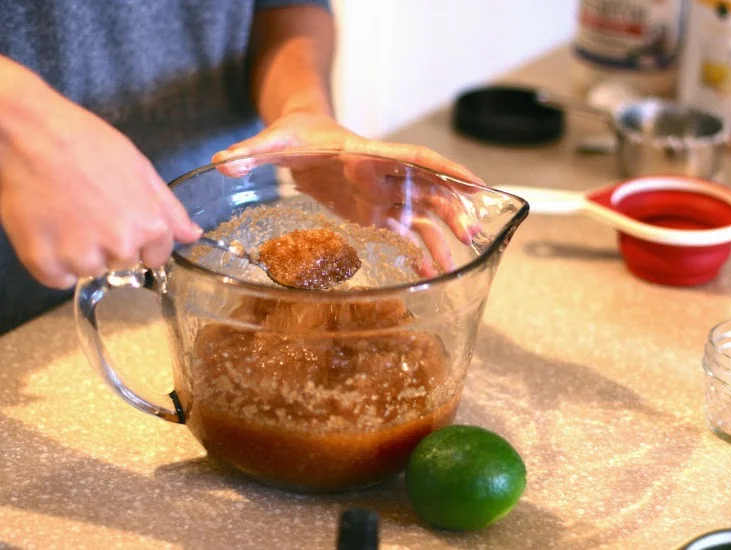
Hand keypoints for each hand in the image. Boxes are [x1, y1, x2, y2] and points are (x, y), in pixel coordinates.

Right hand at [0, 71, 201, 288]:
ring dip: (80, 253)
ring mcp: (81, 257)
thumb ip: (170, 209)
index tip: (121, 220)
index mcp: (150, 227)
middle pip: (123, 262)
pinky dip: (52, 263)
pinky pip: (58, 279)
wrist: (32, 133)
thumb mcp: (142, 170)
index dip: (141, 239)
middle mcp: (120, 247)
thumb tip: (194, 236)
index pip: (156, 257)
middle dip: (110, 243)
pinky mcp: (43, 262)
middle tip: (89, 210)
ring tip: (66, 216)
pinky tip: (49, 232)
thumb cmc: (89, 144)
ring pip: (91, 270)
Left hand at [212, 112, 483, 275]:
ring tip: (459, 263)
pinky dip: (419, 252)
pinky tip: (429, 274)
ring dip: (442, 237)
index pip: (414, 158)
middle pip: (428, 190)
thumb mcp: (272, 140)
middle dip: (453, 211)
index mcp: (367, 153)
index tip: (476, 185)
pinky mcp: (376, 212)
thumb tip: (222, 162)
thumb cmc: (292, 133)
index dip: (446, 170)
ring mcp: (384, 195)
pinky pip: (404, 233)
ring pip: (423, 215)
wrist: (300, 136)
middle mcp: (383, 175)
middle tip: (473, 236)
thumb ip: (250, 152)